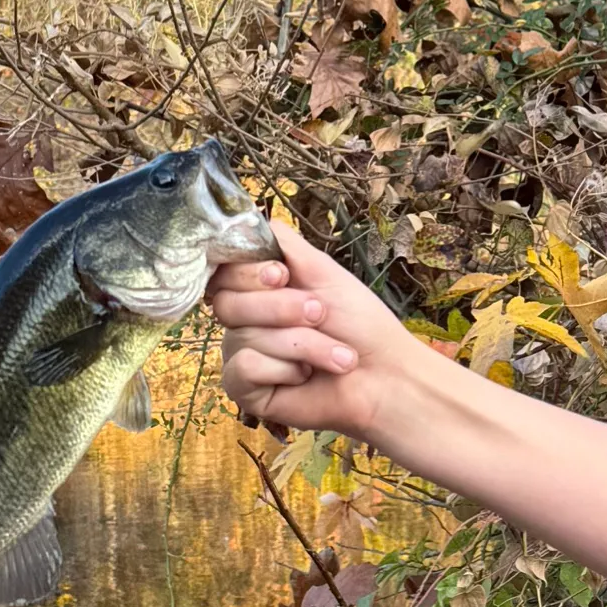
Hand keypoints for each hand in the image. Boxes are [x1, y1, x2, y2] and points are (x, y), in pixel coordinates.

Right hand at [207, 220, 425, 440]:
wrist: (384, 376)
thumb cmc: (360, 324)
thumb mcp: (321, 270)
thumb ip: (280, 242)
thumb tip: (246, 216)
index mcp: (258, 291)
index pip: (222, 273)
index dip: (247, 274)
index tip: (282, 275)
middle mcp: (244, 323)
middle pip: (227, 304)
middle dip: (282, 308)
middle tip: (320, 314)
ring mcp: (241, 356)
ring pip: (243, 337)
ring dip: (301, 343)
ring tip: (333, 354)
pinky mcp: (244, 390)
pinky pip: (246, 367)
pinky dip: (285, 369)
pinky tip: (305, 377)